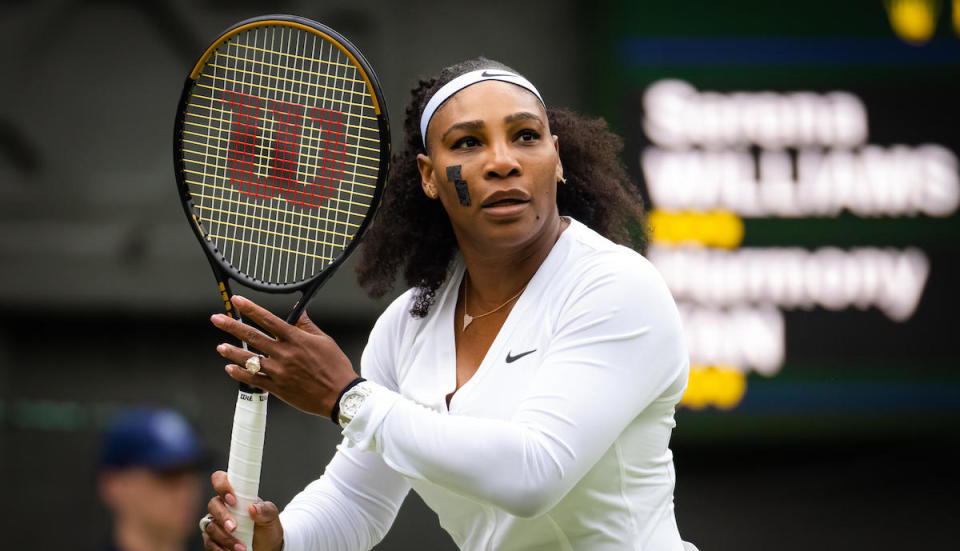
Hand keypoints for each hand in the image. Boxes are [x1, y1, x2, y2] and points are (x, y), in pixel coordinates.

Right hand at [202, 471, 282, 550]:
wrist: (268, 546)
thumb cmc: (267, 526)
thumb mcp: (271, 516)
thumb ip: (265, 510)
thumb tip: (252, 508)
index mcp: (235, 493)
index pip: (220, 479)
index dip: (222, 486)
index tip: (233, 499)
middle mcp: (222, 506)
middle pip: (213, 505)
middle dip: (223, 517)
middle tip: (234, 528)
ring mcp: (215, 522)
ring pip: (210, 526)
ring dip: (225, 538)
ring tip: (241, 547)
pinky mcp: (212, 539)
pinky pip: (209, 543)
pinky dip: (220, 549)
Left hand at [211, 295, 358, 417]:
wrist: (340, 395)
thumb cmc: (335, 367)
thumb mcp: (324, 340)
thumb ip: (306, 326)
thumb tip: (297, 311)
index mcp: (295, 339)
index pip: (268, 319)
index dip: (250, 308)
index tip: (237, 301)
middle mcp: (284, 353)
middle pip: (252, 336)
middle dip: (231, 326)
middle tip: (216, 319)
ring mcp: (279, 372)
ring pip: (249, 359)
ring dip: (232, 351)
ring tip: (220, 346)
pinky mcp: (277, 388)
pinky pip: (254, 380)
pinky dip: (240, 374)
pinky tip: (230, 369)